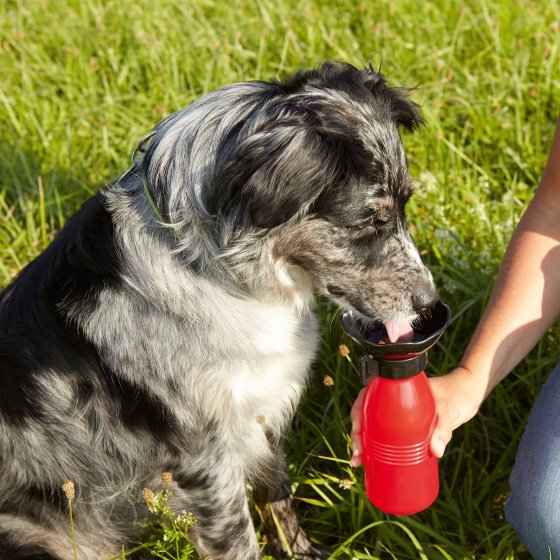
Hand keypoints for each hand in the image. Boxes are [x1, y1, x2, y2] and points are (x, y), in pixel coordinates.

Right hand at [349, 367, 484, 465]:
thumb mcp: (448, 411)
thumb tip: (435, 451)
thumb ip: (443, 429)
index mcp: (392, 389)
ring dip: (361, 446)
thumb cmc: (453, 398)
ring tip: (359, 464)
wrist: (463, 397)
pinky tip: (368, 464)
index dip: (355, 416)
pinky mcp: (403, 428)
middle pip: (364, 417)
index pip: (365, 399)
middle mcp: (389, 402)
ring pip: (371, 429)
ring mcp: (395, 416)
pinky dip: (374, 449)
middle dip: (356, 438)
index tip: (357, 433)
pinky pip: (383, 437)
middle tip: (357, 458)